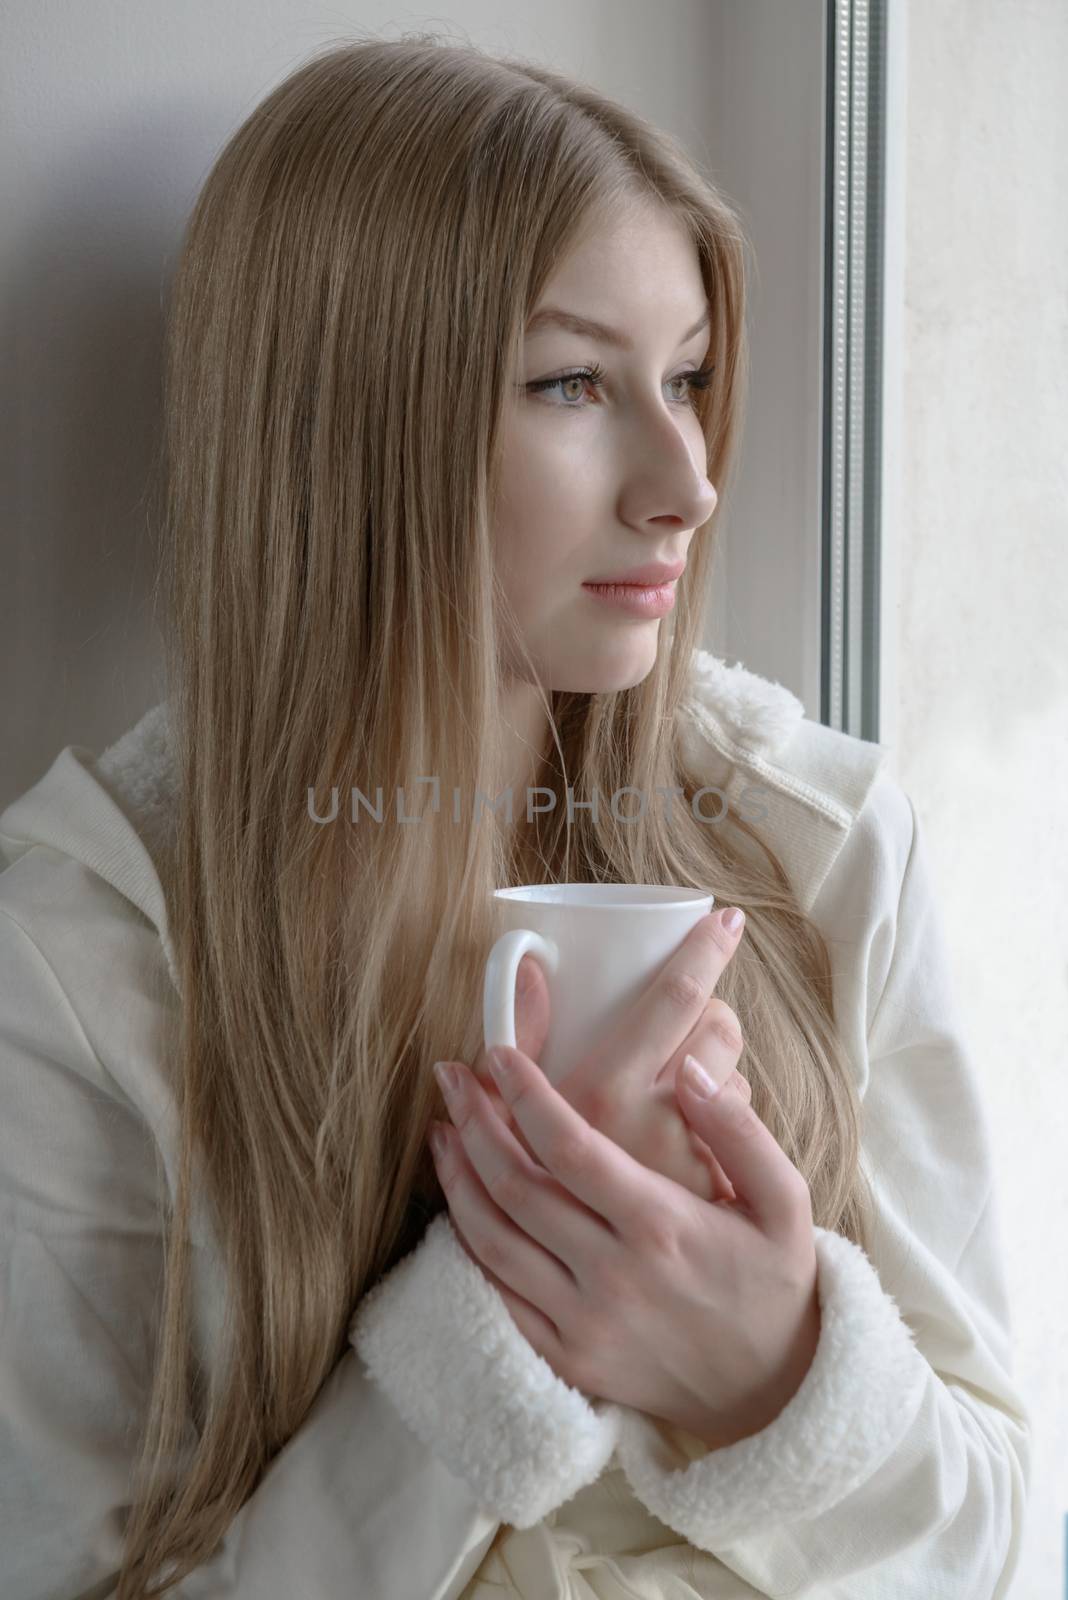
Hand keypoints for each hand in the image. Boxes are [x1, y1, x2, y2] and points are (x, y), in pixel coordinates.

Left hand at [428, 1044, 819, 1448]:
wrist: (774, 1391)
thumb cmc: (776, 1281)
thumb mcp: (785, 1200)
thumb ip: (739, 1131)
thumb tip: (689, 1070)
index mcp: (662, 1224)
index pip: (569, 1146)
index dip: (525, 1093)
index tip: (498, 1052)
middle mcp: (613, 1275)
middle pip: (516, 1185)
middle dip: (474, 1121)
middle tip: (451, 1075)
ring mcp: (583, 1323)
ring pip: (492, 1239)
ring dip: (457, 1176)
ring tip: (442, 1126)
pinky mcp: (566, 1358)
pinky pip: (498, 1294)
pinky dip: (467, 1243)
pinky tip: (459, 1201)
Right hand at [469, 909, 752, 1203]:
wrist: (588, 1292)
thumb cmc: (540, 1183)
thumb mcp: (519, 1110)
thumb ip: (527, 1039)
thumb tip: (532, 966)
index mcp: (604, 1093)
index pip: (675, 998)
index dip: (706, 950)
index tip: (728, 917)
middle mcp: (657, 1122)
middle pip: (716, 1026)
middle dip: (710, 1006)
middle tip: (692, 1006)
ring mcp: (694, 1160)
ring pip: (731, 1075)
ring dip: (714, 1064)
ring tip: (677, 1077)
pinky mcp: (718, 1195)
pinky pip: (739, 1128)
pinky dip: (722, 1117)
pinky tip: (696, 1128)